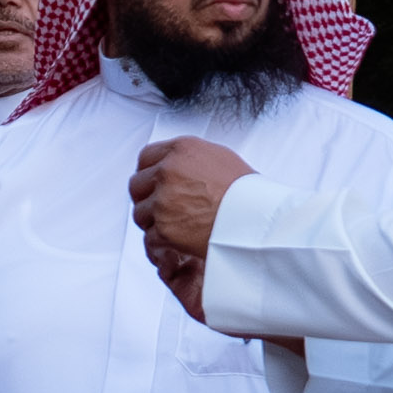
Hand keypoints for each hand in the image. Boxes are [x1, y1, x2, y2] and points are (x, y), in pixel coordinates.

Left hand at [130, 136, 245, 295]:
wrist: (256, 219)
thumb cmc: (247, 193)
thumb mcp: (219, 158)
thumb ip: (190, 159)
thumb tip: (176, 164)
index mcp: (182, 150)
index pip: (146, 157)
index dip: (148, 172)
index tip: (152, 182)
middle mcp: (168, 172)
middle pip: (136, 185)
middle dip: (146, 197)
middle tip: (161, 207)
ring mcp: (163, 201)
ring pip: (140, 213)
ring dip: (154, 222)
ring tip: (177, 226)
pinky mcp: (164, 228)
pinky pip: (150, 237)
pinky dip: (162, 242)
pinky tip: (179, 240)